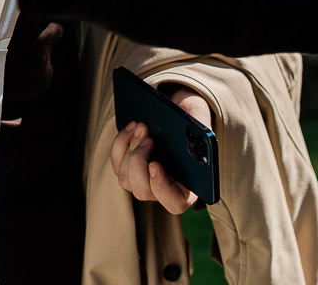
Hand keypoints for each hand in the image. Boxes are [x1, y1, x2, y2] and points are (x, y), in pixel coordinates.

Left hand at [110, 86, 213, 214]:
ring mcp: (143, 182)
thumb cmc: (195, 121)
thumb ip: (199, 134)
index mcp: (188, 188)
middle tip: (148, 137)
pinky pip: (116, 162)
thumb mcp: (201, 122)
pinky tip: (132, 127)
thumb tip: (188, 137)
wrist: (180, 114)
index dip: (162, 187)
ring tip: (142, 126)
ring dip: (131, 149)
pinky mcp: (127, 170)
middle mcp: (163, 191)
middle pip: (142, 191)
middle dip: (140, 161)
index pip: (175, 203)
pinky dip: (121, 142)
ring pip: (125, 178)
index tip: (155, 164)